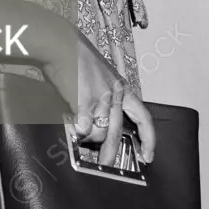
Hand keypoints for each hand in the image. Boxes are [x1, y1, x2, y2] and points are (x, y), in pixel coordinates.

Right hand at [42, 25, 155, 166]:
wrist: (61, 43)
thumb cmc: (76, 57)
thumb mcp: (99, 75)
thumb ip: (104, 97)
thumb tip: (97, 123)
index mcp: (121, 87)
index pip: (142, 116)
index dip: (148, 138)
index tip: (148, 155)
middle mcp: (114, 93)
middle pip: (115, 132)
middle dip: (110, 154)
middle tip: (105, 165)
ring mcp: (100, 99)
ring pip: (98, 134)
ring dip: (87, 135)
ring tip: (77, 123)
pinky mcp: (84, 103)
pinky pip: (82, 129)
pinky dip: (75, 129)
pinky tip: (70, 121)